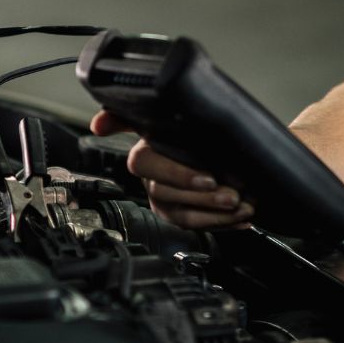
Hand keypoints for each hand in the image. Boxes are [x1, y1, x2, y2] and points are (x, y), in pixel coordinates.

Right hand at [89, 109, 253, 230]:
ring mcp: (164, 201)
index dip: (177, 174)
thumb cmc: (184, 131)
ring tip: (245, 208)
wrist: (207, 149)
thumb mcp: (162, 118)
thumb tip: (98, 124)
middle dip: (204, 198)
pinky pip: (198, 226)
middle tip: (233, 195)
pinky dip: (225, 224)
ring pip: (185, 215)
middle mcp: (151, 181)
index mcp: (145, 154)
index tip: (209, 178)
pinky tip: (243, 219)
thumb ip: (128, 116)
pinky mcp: (179, 217)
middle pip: (170, 194)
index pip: (146, 164)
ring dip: (217, 215)